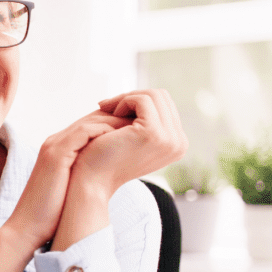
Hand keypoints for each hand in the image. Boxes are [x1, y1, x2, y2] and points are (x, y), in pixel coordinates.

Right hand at [0, 109, 131, 248]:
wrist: (29, 227)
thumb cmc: (52, 213)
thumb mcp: (74, 187)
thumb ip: (89, 174)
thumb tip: (115, 176)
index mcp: (61, 148)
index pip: (93, 124)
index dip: (118, 124)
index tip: (141, 131)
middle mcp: (56, 141)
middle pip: (93, 116)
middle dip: (121, 117)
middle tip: (145, 123)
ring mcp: (54, 145)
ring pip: (90, 121)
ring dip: (116, 122)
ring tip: (139, 128)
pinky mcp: (56, 154)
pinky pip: (83, 133)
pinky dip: (104, 132)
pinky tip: (123, 137)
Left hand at [56, 90, 186, 244]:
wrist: (92, 178)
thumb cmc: (107, 154)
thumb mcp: (135, 135)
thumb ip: (149, 119)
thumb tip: (152, 93)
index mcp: (178, 144)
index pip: (165, 104)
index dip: (139, 100)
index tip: (116, 108)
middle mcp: (179, 143)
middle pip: (162, 96)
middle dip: (133, 96)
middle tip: (110, 107)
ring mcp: (170, 140)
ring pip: (153, 95)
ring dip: (127, 98)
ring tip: (110, 111)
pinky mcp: (154, 134)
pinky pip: (142, 100)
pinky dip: (123, 102)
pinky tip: (110, 115)